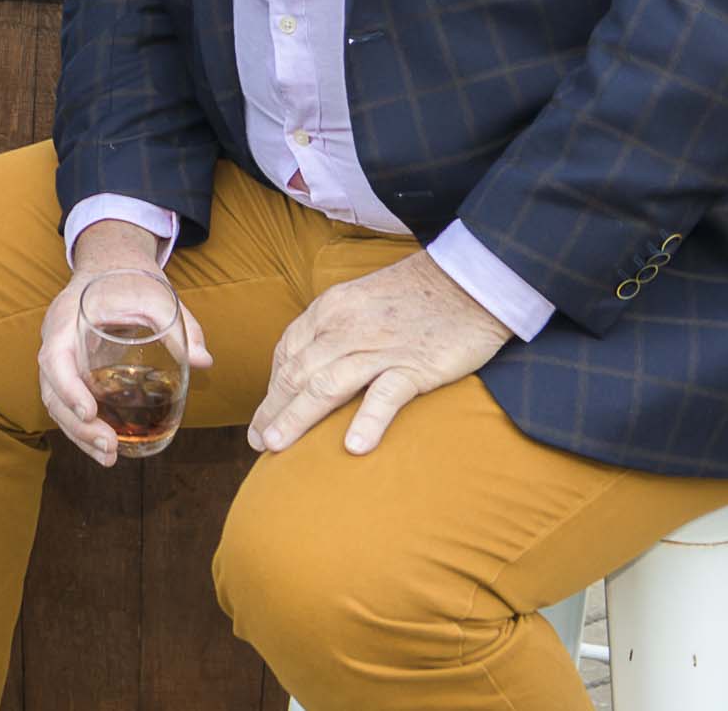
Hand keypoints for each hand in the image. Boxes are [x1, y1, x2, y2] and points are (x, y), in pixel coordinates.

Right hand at [38, 221, 208, 467]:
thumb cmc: (131, 281)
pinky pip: (68, 403)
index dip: (67, 387)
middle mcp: (56, 340)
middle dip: (77, 424)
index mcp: (67, 318)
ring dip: (79, 433)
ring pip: (57, 402)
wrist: (110, 269)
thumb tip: (203, 361)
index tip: (89, 412)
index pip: (54, 357)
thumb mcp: (158, 296)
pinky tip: (108, 447)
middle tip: (110, 447)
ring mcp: (61, 358)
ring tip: (110, 456)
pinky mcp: (72, 372)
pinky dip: (83, 427)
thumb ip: (181, 326)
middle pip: (52, 390)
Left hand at [247, 251, 510, 456]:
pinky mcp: (415, 365)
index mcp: (330, 309)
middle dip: (272, 409)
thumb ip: (337, 329)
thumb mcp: (363, 302)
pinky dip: (367, 420)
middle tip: (257, 442)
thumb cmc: (418, 295)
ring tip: (276, 446)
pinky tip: (352, 447)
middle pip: (298, 373)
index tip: (265, 414)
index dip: (273, 387)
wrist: (470, 279)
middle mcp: (345, 328)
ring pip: (326, 386)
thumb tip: (314, 364)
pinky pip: (385, 395)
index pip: (288, 352)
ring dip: (297, 419)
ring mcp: (379, 347)